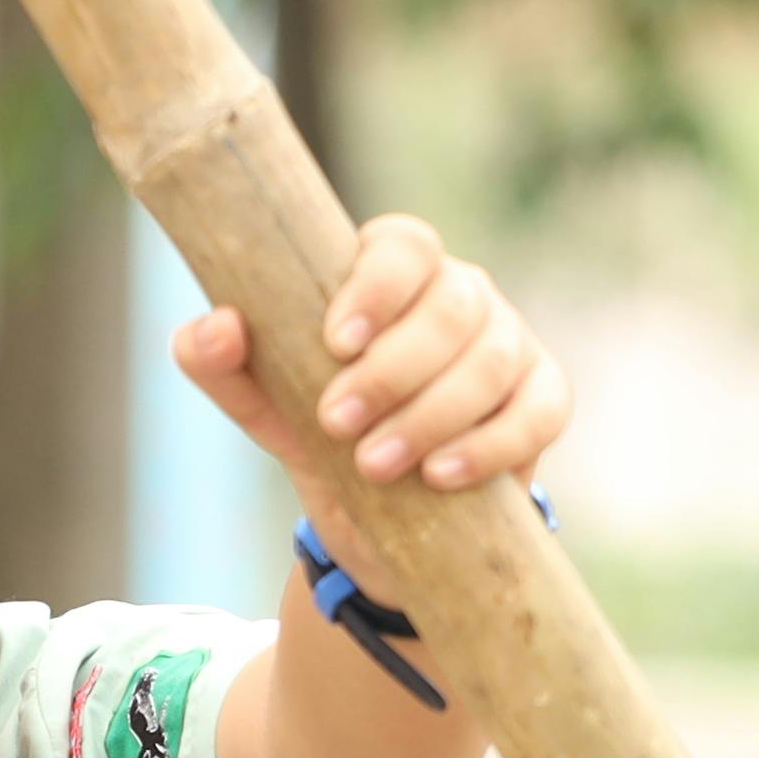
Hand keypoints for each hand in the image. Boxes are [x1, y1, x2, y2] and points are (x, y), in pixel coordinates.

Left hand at [172, 216, 575, 496]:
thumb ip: (220, 361)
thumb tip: (216, 326)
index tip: (335, 342)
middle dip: (393, 369)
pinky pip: (538, 411)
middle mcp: (460, 293)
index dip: (377, 286)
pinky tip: (442, 475)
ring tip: (374, 463)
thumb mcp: (262, 399)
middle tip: (337, 422)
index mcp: (394, 270)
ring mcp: (510, 342)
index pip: (404, 244)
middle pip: (451, 306)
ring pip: (489, 361)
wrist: (380, 513)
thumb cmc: (319, 428)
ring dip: (430, 415)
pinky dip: (492, 445)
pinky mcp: (542, 398)